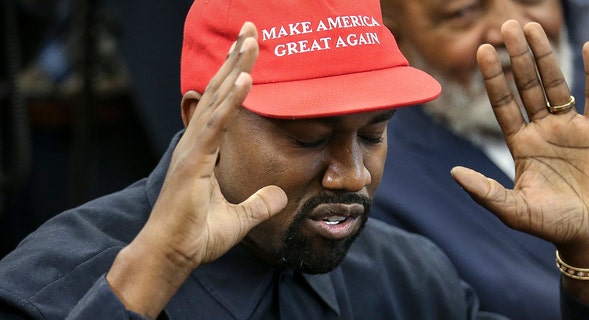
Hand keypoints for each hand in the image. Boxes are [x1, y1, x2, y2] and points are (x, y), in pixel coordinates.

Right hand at [106, 22, 286, 316]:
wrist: (171, 256)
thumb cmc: (195, 237)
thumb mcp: (238, 219)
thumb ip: (259, 204)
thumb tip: (280, 197)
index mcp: (203, 149)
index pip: (222, 104)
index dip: (236, 76)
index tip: (250, 50)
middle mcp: (196, 142)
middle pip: (218, 91)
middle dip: (236, 59)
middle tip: (252, 28)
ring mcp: (193, 149)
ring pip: (216, 99)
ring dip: (235, 67)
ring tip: (251, 39)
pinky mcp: (194, 162)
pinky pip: (216, 125)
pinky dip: (231, 101)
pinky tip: (246, 79)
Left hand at [451, 19, 588, 312]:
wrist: (588, 235)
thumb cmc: (549, 224)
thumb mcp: (513, 210)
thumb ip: (485, 192)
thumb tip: (453, 173)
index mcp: (519, 144)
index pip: (503, 103)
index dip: (494, 77)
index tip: (482, 50)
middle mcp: (541, 130)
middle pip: (527, 86)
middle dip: (517, 57)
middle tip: (506, 26)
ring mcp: (569, 128)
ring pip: (556, 84)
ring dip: (545, 56)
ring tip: (534, 27)